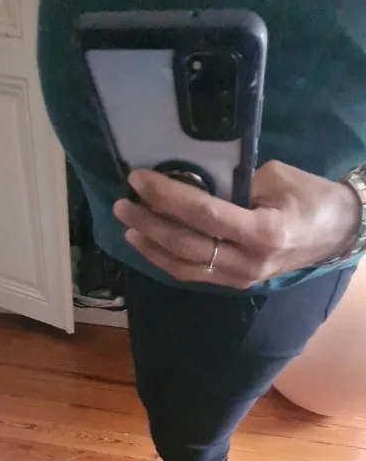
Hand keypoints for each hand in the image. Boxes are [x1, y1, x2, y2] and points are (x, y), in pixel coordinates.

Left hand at [113, 161, 360, 288]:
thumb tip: (192, 182)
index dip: (167, 197)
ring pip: (184, 266)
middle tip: (123, 202)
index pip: (203, 214)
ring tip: (127, 223)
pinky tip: (147, 242)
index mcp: (263, 233)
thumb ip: (234, 183)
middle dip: (149, 222)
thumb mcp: (277, 178)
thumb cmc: (311, 198)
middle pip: (186, 244)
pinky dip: (165, 258)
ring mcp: (240, 278)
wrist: (337, 233)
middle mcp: (248, 262)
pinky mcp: (235, 282)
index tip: (139, 179)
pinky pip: (192, 273)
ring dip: (151, 245)